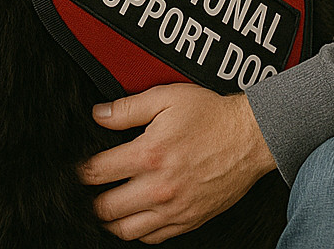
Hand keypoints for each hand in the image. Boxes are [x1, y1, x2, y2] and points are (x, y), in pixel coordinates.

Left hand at [77, 84, 276, 242]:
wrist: (251, 137)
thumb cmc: (211, 116)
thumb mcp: (166, 98)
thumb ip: (127, 108)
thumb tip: (99, 115)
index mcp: (149, 155)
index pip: (97, 173)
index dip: (82, 171)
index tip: (82, 170)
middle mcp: (159, 187)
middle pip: (106, 209)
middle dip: (93, 199)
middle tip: (94, 190)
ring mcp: (174, 208)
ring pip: (126, 230)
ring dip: (113, 219)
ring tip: (111, 205)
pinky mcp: (189, 220)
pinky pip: (153, 238)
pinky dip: (139, 229)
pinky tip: (138, 214)